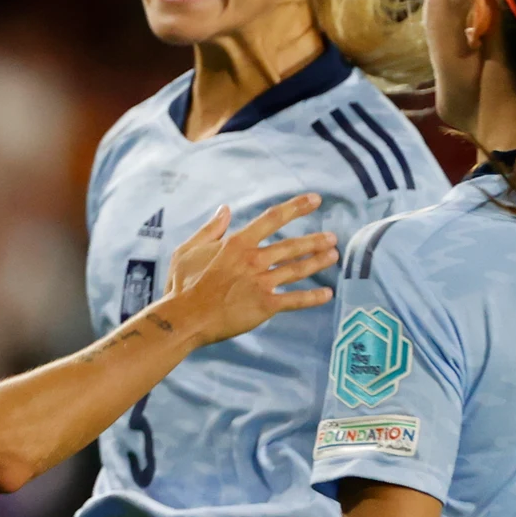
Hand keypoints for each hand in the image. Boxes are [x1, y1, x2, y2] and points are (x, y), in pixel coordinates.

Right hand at [163, 194, 336, 347]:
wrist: (186, 317)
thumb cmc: (182, 285)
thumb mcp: (188, 250)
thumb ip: (210, 229)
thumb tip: (225, 209)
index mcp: (237, 243)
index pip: (272, 218)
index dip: (296, 207)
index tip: (315, 199)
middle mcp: (254, 259)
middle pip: (292, 245)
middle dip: (315, 240)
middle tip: (332, 237)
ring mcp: (262, 282)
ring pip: (297, 269)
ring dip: (317, 261)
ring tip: (333, 256)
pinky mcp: (265, 305)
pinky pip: (295, 300)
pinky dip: (313, 297)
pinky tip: (327, 294)